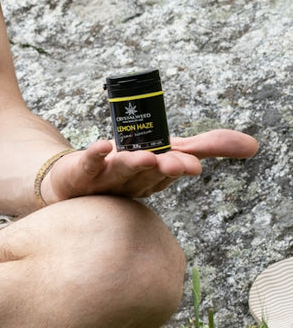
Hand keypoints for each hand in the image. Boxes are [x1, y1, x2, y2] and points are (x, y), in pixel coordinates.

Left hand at [46, 129, 258, 202]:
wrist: (74, 182)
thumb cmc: (128, 167)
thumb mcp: (169, 152)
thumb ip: (207, 147)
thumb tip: (254, 145)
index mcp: (154, 177)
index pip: (171, 171)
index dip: (181, 166)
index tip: (193, 166)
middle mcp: (132, 180)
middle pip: (148, 173)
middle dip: (162, 168)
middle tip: (173, 164)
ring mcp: (106, 177)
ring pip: (121, 169)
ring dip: (132, 163)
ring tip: (145, 158)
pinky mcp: (83, 170)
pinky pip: (88, 162)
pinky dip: (94, 154)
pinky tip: (100, 145)